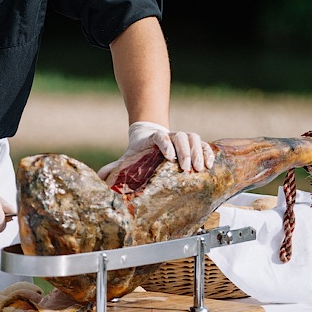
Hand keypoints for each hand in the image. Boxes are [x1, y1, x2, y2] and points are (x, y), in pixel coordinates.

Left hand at [98, 120, 214, 181]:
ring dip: (198, 152)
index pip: (160, 136)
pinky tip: (210, 165)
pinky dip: (208, 152)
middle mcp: (169, 135)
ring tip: (201, 169)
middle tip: (187, 168)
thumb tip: (100, 176)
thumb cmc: (139, 152)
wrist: (148, 136)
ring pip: (193, 137)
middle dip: (185, 151)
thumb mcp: (128, 158)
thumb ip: (116, 167)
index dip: (165, 144)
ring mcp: (181, 137)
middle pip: (180, 136)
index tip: (168, 157)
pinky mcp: (192, 143)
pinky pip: (203, 144)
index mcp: (152, 138)